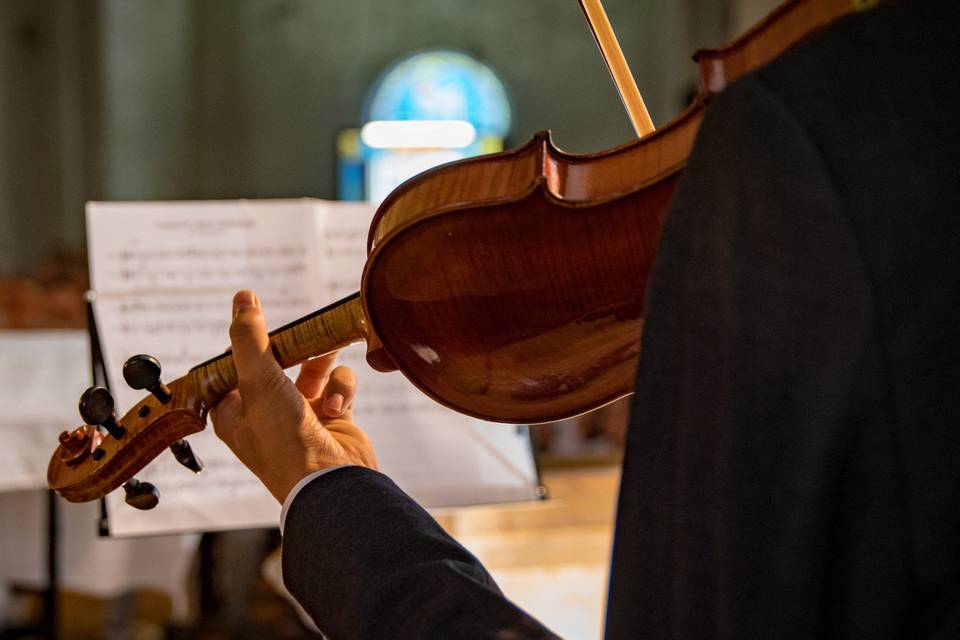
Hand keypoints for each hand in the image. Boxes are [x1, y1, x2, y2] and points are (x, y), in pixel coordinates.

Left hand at [210, 290, 377, 502]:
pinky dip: (341, 389)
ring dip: (322, 365)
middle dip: (293, 347)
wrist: (332, 482)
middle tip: (303, 328)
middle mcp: (266, 412)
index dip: (247, 342)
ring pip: (314, 367)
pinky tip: (337, 409)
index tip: (257, 317)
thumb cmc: (284, 440)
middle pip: (277, 361)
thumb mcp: (258, 382)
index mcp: (234, 410)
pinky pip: (338, 384)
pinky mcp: (334, 416)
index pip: (234, 363)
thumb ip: (250, 338)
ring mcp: (302, 414)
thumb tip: (242, 297)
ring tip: (327, 360)